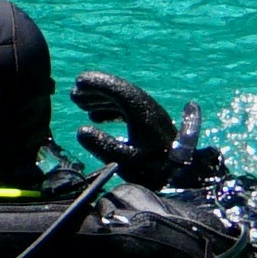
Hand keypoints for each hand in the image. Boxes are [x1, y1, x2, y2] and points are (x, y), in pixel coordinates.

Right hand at [71, 71, 187, 176]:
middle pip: (118, 92)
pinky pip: (126, 110)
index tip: (78, 81)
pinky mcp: (150, 125)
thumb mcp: (126, 161)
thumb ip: (103, 146)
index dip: (96, 83)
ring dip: (101, 100)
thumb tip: (81, 131)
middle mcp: (146, 108)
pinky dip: (110, 110)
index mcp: (141, 112)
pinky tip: (97, 119)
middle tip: (74, 94)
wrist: (182, 176)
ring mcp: (149, 116)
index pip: (116, 89)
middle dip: (95, 91)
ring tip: (81, 105)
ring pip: (122, 101)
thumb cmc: (155, 170)